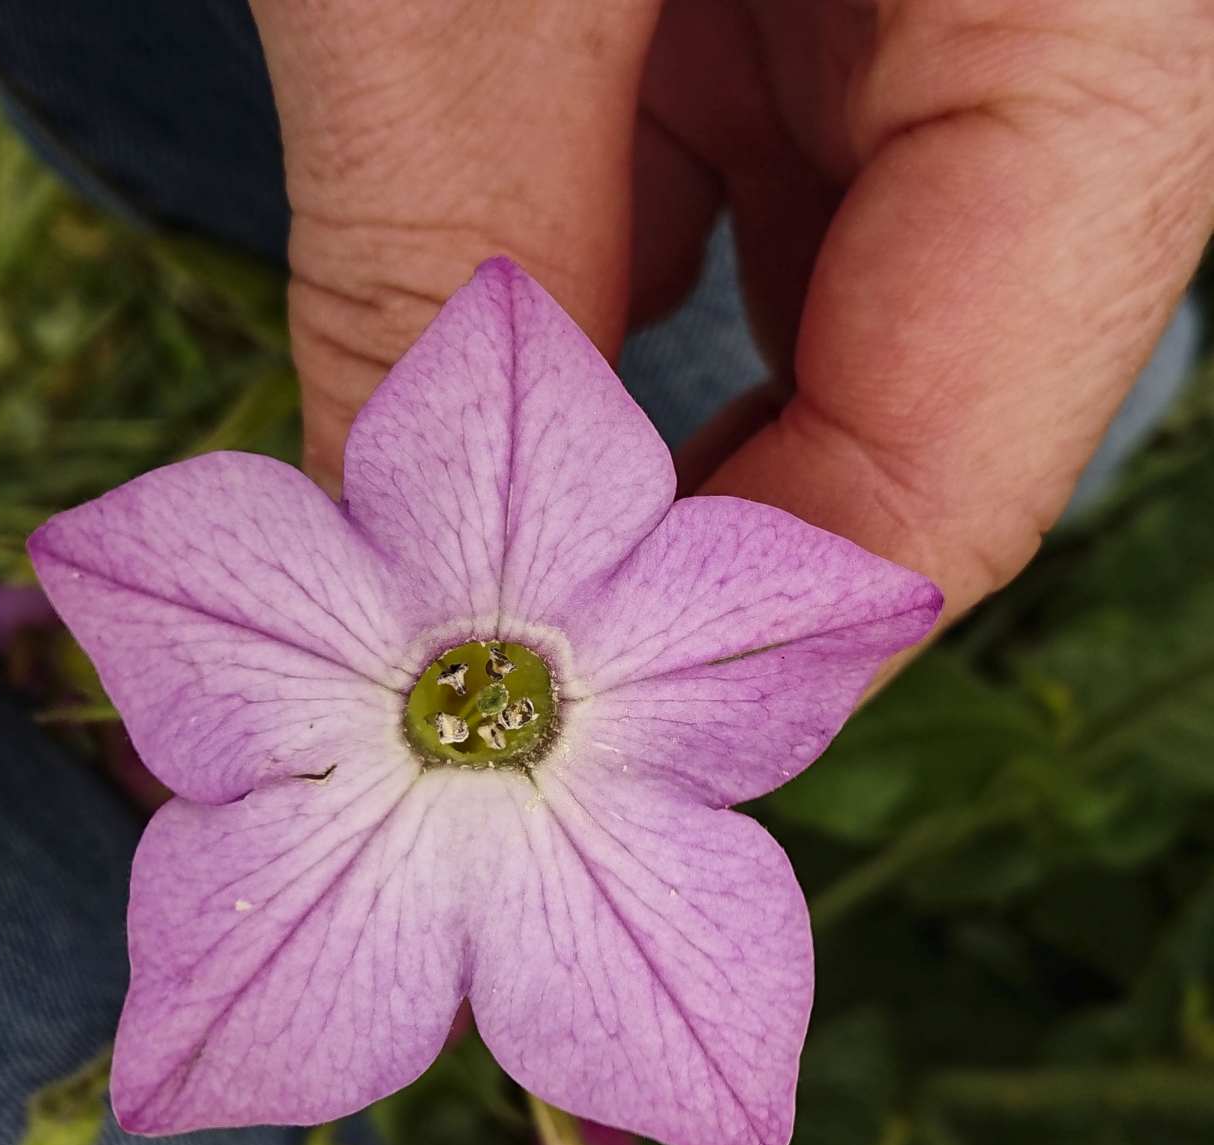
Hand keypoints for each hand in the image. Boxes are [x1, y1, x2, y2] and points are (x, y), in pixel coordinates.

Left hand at [247, 0, 1213, 622]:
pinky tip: (511, 307)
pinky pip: (744, 188)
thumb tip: (391, 526)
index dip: (769, 621)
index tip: (567, 708)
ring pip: (819, 300)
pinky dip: (612, 271)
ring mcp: (946, 5)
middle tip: (495, 636)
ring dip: (635, 407)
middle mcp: (1067, 23)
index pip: (976, 448)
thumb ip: (459, 237)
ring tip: (479, 483)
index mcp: (1119, 5)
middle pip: (912, 392)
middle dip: (691, 529)